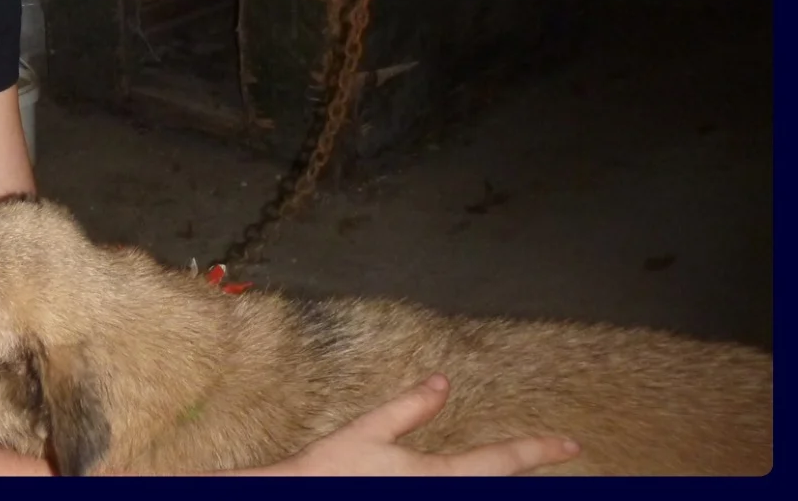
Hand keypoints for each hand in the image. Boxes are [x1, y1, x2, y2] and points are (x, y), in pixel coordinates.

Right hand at [265, 374, 581, 476]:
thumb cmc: (332, 469)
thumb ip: (410, 407)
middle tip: (561, 457)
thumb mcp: (370, 430)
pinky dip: (481, 490)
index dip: (539, 449)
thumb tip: (442, 381)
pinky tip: (485, 479)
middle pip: (504, 488)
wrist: (300, 499)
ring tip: (528, 470)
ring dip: (505, 483)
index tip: (571, 443)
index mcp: (437, 473)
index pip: (502, 460)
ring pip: (486, 497)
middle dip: (532, 474)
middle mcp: (442, 496)